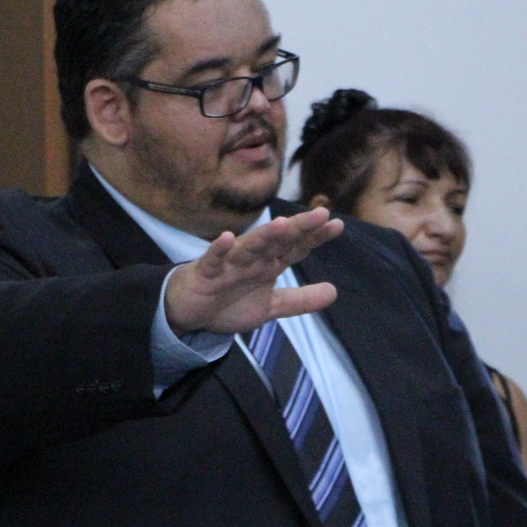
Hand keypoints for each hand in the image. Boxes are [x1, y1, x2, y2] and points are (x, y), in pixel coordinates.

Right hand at [165, 208, 343, 335]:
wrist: (190, 313)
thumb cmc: (229, 302)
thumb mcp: (271, 307)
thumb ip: (300, 300)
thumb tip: (334, 292)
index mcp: (268, 265)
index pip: (296, 247)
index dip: (315, 237)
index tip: (336, 225)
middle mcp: (252, 259)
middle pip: (278, 241)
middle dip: (298, 228)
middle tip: (320, 214)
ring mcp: (229, 264)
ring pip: (249, 247)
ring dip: (264, 236)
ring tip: (282, 224)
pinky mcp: (206, 273)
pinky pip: (212, 260)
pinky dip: (218, 250)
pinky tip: (226, 239)